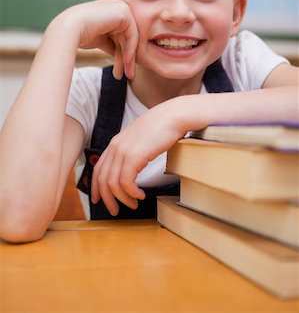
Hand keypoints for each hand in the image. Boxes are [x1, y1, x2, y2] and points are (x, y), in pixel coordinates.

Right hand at [63, 0, 138, 79]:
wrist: (68, 29)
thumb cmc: (79, 36)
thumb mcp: (100, 40)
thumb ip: (112, 44)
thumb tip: (125, 57)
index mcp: (110, 9)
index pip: (120, 35)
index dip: (122, 54)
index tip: (120, 72)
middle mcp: (116, 5)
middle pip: (127, 37)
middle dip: (127, 58)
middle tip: (129, 76)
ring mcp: (121, 6)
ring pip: (131, 37)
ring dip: (130, 58)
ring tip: (129, 75)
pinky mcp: (124, 11)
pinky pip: (132, 34)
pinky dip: (131, 50)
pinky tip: (127, 63)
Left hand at [90, 99, 184, 214]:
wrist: (172, 116)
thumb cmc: (161, 128)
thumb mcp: (140, 139)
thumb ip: (131, 151)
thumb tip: (130, 168)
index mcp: (115, 143)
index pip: (98, 170)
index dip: (96, 188)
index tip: (99, 200)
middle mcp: (115, 147)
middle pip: (102, 179)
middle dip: (107, 199)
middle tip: (115, 211)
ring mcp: (123, 151)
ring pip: (113, 183)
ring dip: (122, 198)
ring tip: (133, 204)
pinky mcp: (134, 156)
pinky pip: (126, 182)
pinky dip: (131, 193)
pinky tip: (140, 195)